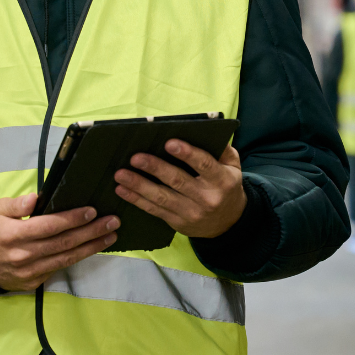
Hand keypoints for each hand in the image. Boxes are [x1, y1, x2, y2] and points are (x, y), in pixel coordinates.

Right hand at [0, 193, 119, 291]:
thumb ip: (16, 205)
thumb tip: (34, 200)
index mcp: (13, 235)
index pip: (49, 226)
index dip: (72, 219)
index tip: (92, 211)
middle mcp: (23, 255)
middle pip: (63, 243)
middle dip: (91, 232)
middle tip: (113, 221)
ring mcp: (29, 272)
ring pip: (66, 259)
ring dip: (91, 247)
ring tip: (111, 235)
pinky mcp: (33, 282)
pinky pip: (59, 268)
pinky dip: (77, 258)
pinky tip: (92, 248)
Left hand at [114, 142, 246, 238]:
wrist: (228, 224)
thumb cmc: (227, 187)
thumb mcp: (233, 168)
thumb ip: (224, 150)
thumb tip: (208, 131)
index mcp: (222, 181)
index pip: (204, 165)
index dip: (187, 154)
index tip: (169, 143)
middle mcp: (207, 198)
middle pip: (178, 181)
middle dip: (155, 168)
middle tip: (135, 157)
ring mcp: (191, 212)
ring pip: (162, 197)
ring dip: (139, 185)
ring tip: (121, 174)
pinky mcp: (177, 222)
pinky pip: (154, 210)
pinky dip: (136, 200)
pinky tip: (122, 190)